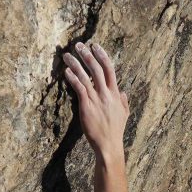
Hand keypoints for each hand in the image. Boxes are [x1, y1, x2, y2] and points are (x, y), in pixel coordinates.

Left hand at [63, 41, 128, 160]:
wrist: (109, 145)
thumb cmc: (115, 132)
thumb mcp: (124, 115)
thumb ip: (123, 102)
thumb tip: (123, 92)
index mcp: (115, 94)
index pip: (110, 69)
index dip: (102, 56)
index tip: (95, 46)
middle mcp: (106, 94)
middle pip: (97, 69)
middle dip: (88, 55)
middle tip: (79, 45)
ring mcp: (96, 100)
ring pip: (86, 76)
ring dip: (76, 64)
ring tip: (67, 55)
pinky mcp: (86, 107)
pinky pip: (79, 88)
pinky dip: (73, 78)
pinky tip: (67, 71)